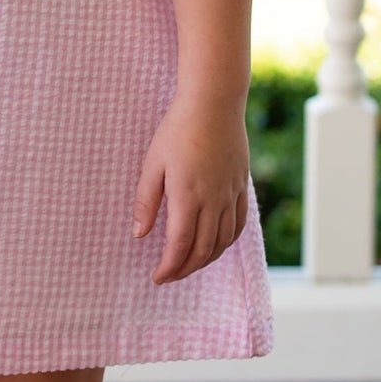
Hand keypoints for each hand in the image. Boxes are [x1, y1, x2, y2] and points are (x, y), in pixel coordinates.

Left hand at [133, 92, 250, 284]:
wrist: (214, 104)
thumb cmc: (178, 130)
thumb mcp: (152, 163)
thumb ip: (146, 201)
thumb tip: (139, 234)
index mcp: (187, 196)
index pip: (179, 245)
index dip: (169, 267)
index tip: (157, 277)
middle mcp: (213, 200)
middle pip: (202, 249)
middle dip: (185, 269)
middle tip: (169, 276)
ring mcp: (230, 194)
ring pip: (222, 241)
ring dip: (205, 259)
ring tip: (188, 265)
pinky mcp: (241, 186)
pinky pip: (238, 224)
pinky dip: (226, 242)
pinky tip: (215, 245)